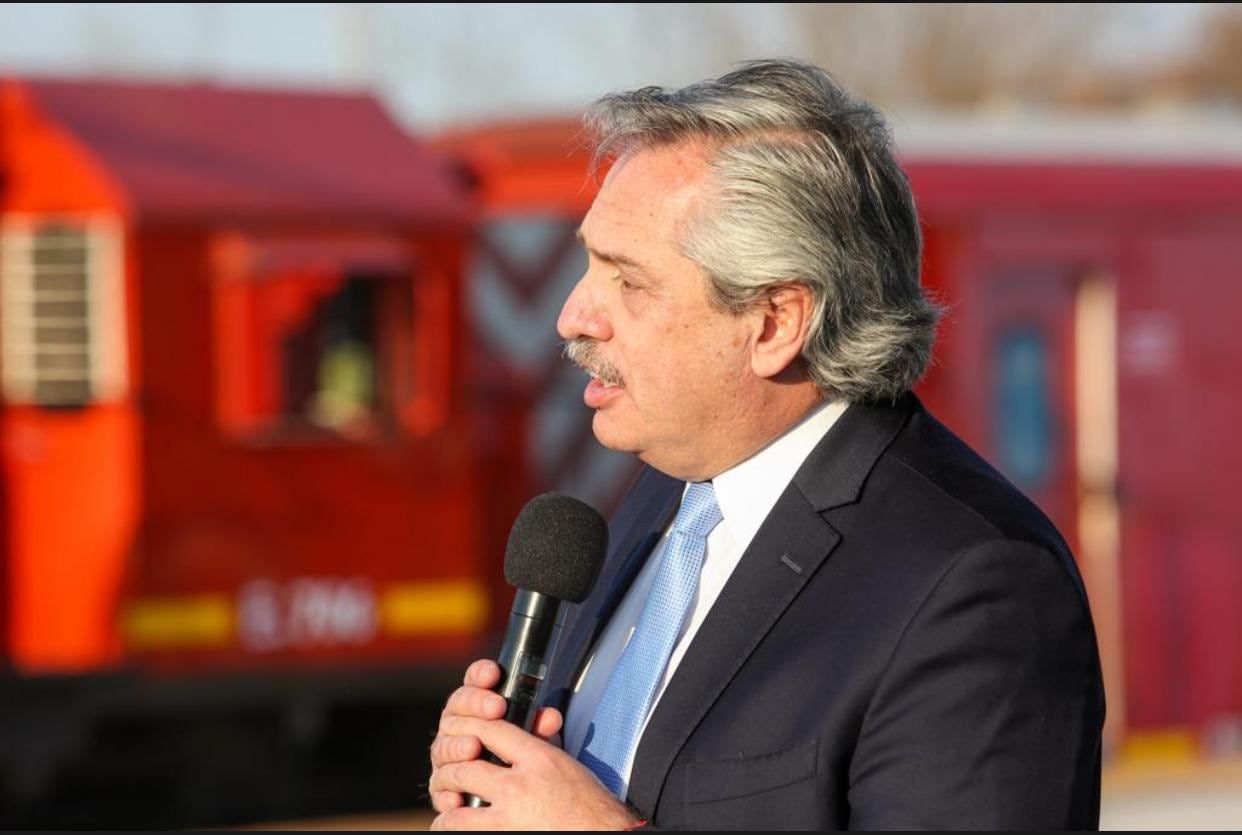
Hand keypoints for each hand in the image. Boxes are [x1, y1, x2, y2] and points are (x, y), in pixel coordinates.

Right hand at [429, 660, 564, 813]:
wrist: (519, 797)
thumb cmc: (525, 760)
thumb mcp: (537, 742)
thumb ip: (540, 728)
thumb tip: (550, 717)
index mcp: (479, 707)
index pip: (474, 682)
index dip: (480, 674)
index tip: (493, 673)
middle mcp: (458, 726)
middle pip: (456, 707)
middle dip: (475, 705)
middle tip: (496, 708)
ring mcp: (447, 755)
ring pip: (443, 744)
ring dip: (457, 744)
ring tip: (474, 747)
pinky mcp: (442, 786)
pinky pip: (438, 787)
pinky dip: (447, 790)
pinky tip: (458, 795)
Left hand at [429, 712, 639, 829]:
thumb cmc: (591, 806)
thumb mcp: (567, 766)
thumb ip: (544, 742)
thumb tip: (539, 717)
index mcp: (539, 760)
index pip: (490, 730)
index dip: (468, 726)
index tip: (463, 733)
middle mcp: (520, 786)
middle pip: (465, 767)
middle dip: (449, 769)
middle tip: (447, 774)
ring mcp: (509, 818)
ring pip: (456, 810)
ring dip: (447, 807)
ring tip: (448, 804)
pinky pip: (463, 832)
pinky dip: (453, 828)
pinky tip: (453, 825)